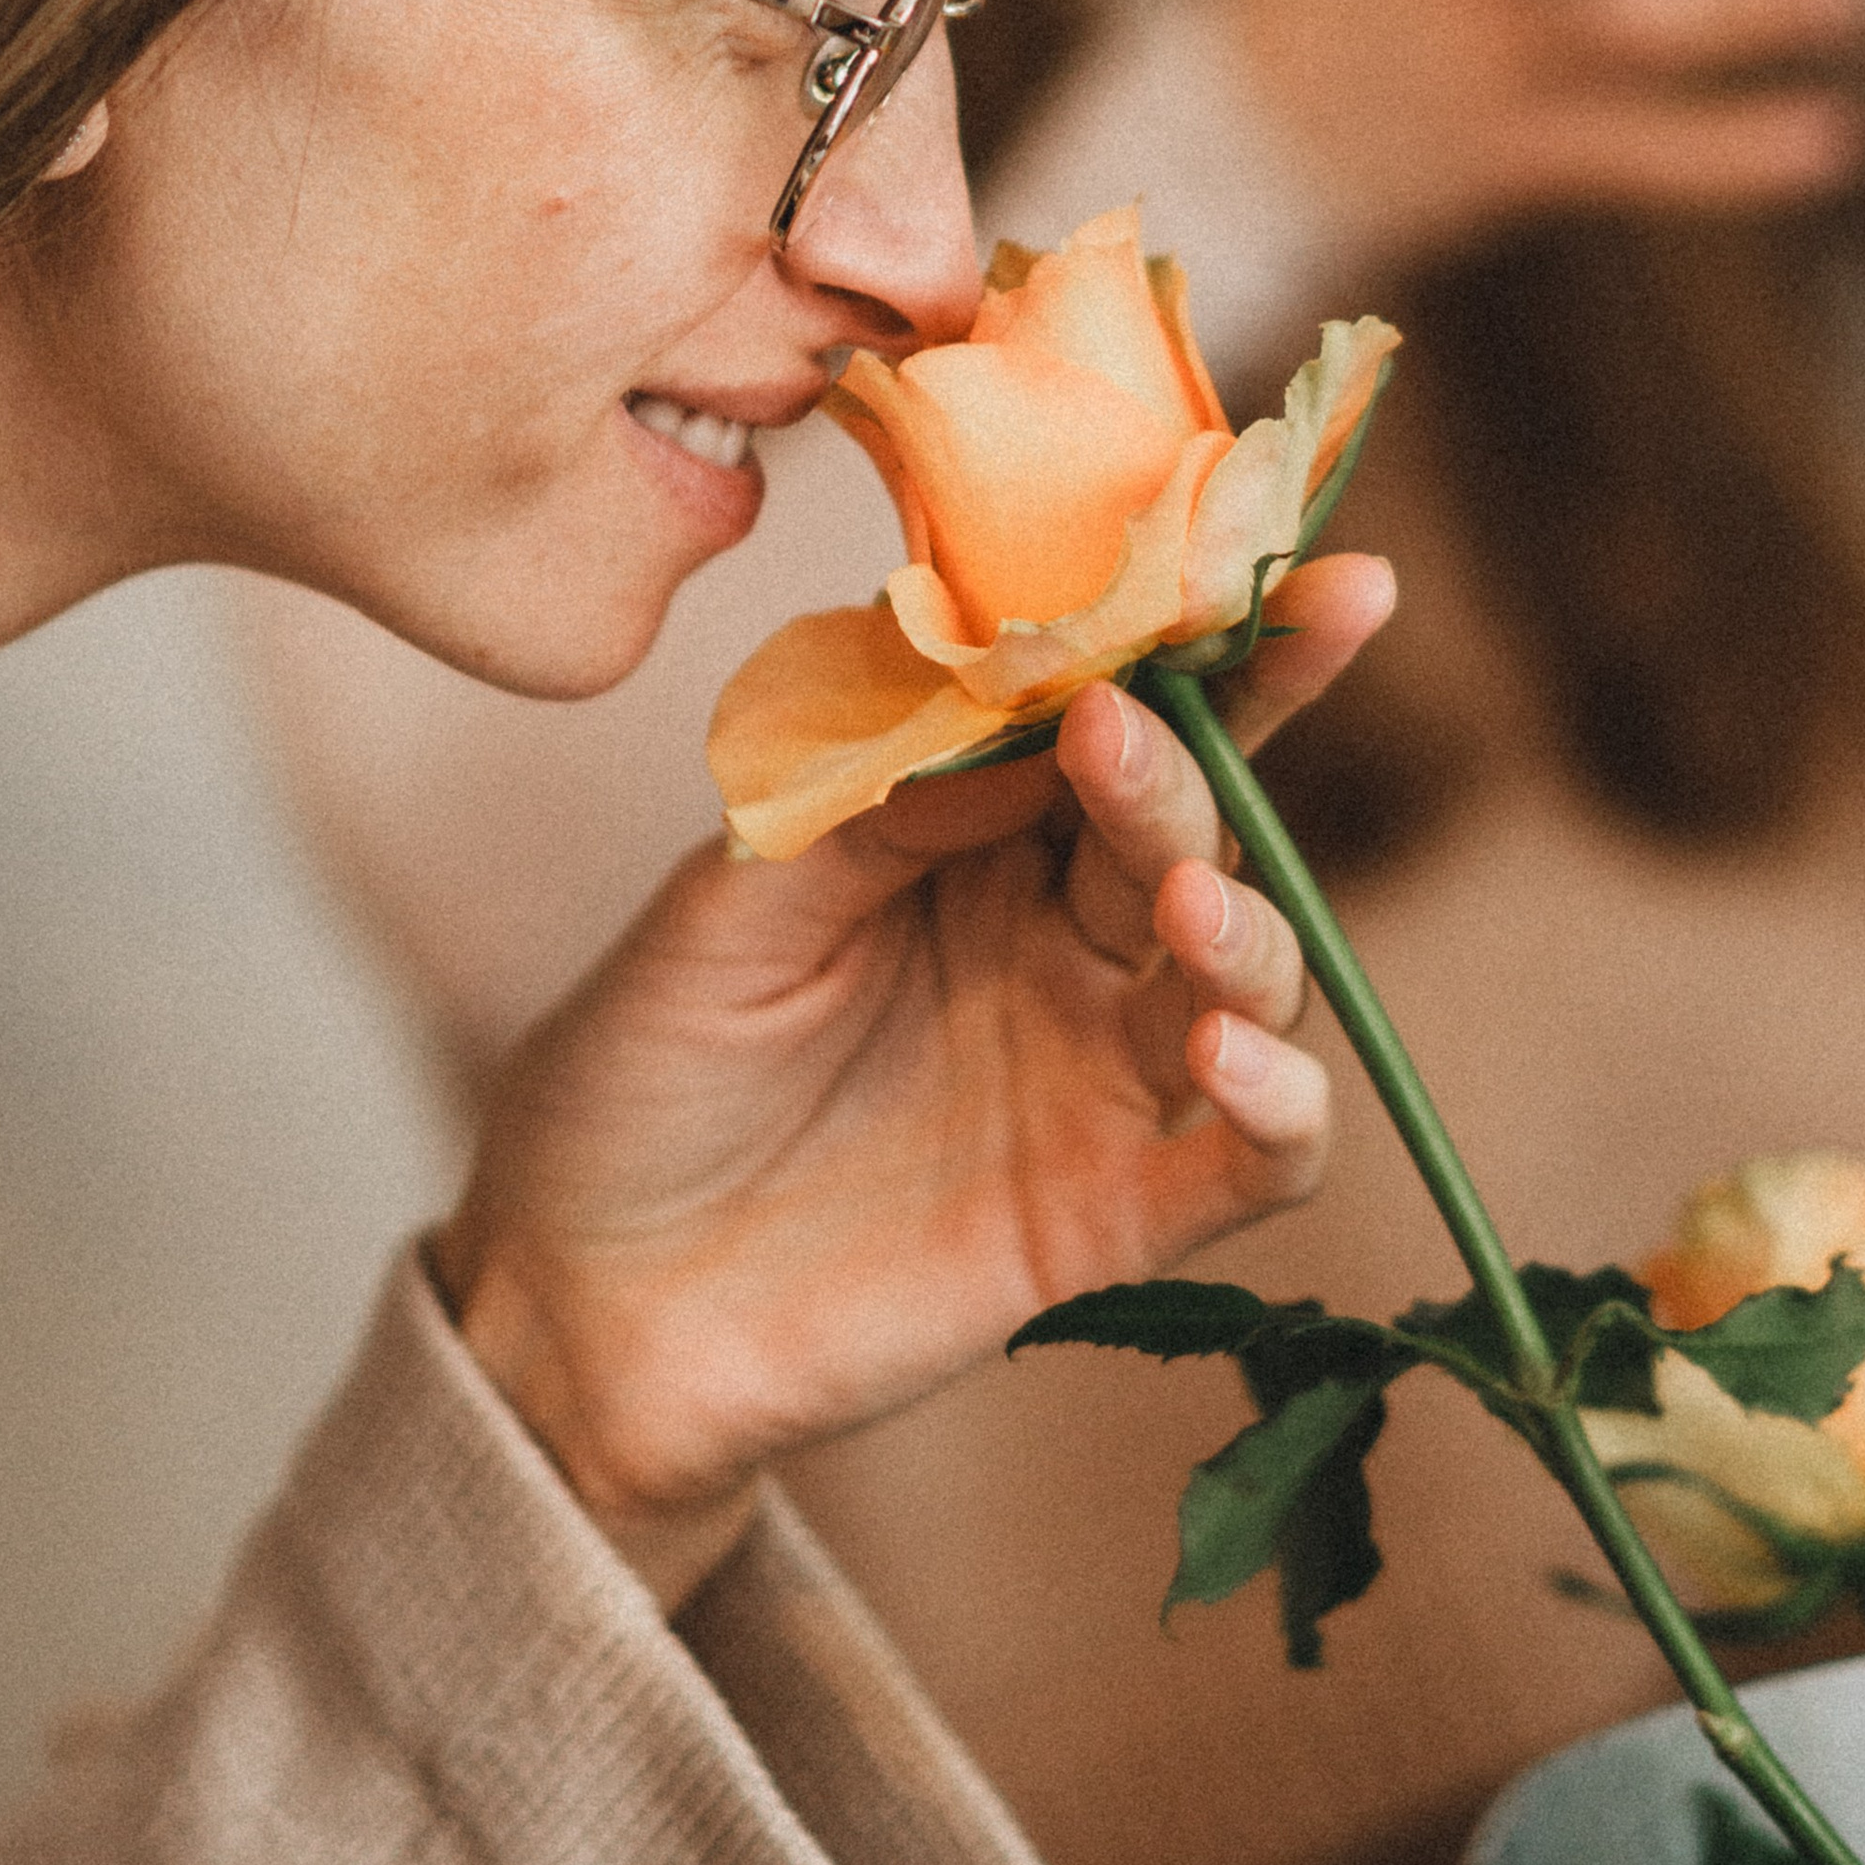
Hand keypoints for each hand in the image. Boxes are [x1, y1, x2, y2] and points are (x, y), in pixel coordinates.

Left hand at [434, 553, 1394, 1522]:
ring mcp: (1097, 1078)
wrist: (577, 1302)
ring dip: (1246, 928)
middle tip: (1140, 723)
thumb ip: (878, 799)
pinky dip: (1281, 1104)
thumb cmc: (639, 1082)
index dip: (1208, 640)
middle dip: (1215, 752)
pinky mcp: (1112, 1216)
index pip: (1117, 717)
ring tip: (1189, 901)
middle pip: (1198, 822)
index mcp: (972, 840)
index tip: (1287, 563)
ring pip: (1248, 975)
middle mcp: (1059, 943)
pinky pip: (1253, 1160)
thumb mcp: (730, 904)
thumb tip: (1034, 697)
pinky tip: (1230, 1056)